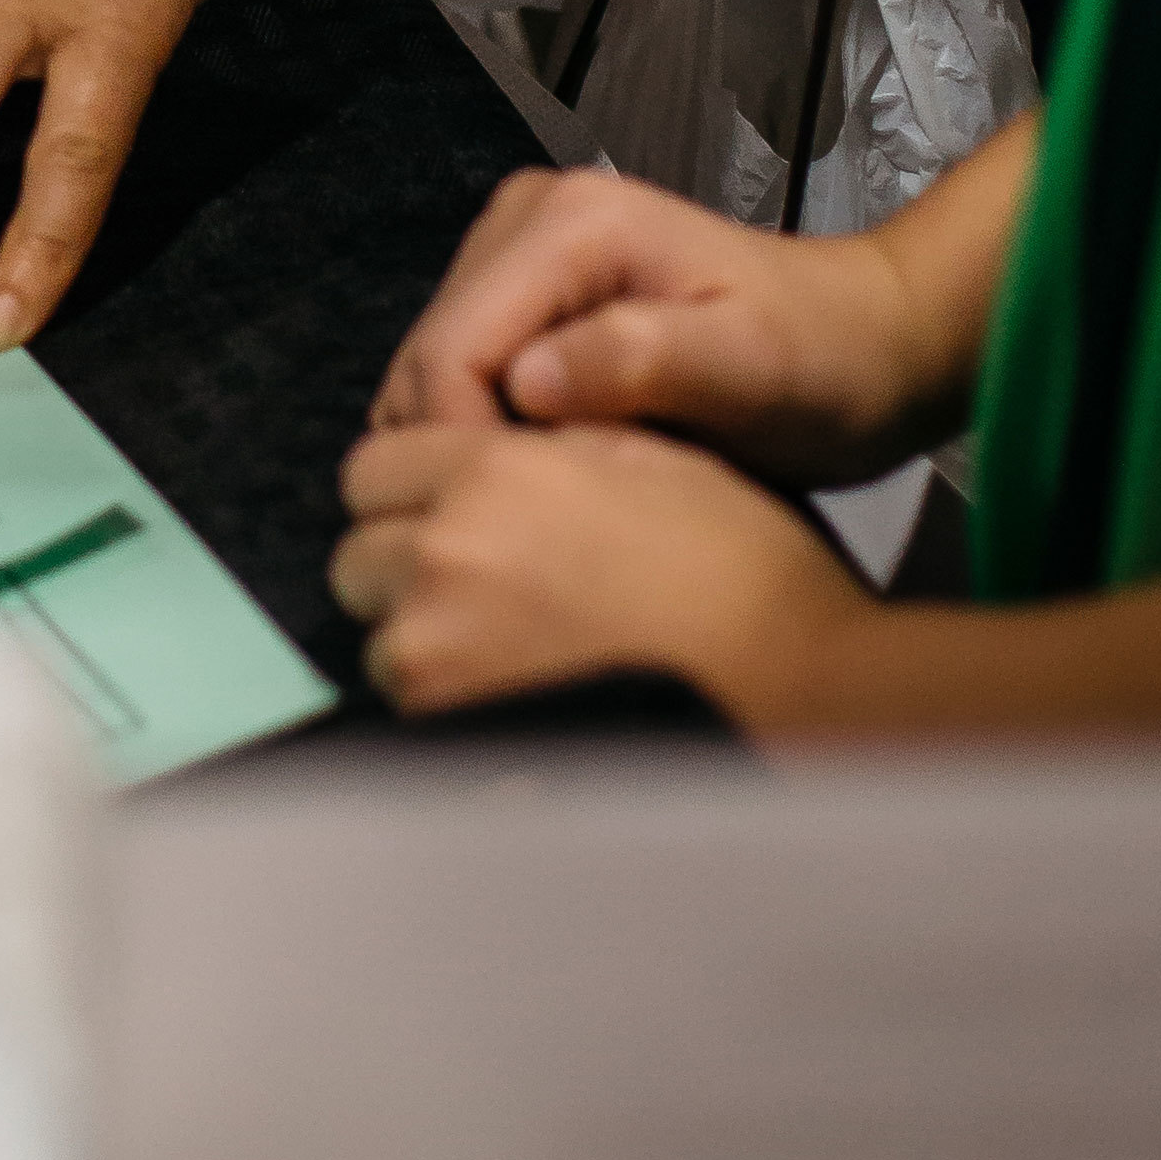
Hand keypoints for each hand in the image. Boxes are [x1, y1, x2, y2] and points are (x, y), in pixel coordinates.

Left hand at [332, 417, 866, 721]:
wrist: (801, 688)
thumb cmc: (744, 570)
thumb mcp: (653, 455)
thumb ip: (556, 438)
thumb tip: (510, 425)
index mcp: (493, 471)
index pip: (375, 466)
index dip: (410, 489)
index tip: (448, 513)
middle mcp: (449, 552)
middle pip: (359, 554)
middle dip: (402, 567)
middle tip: (475, 588)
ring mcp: (443, 651)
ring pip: (379, 640)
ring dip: (421, 642)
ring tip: (501, 654)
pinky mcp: (459, 733)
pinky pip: (412, 713)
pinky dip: (447, 706)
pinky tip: (515, 701)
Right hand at [368, 163, 960, 487]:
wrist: (869, 339)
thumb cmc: (824, 360)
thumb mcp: (752, 368)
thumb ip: (643, 363)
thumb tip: (526, 384)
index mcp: (569, 223)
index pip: (451, 348)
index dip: (460, 450)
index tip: (510, 537)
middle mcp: (526, 218)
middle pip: (431, 357)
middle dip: (459, 453)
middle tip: (528, 540)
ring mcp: (523, 251)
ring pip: (440, 371)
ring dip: (471, 448)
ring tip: (544, 517)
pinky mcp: (531, 290)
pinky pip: (471, 375)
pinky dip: (491, 435)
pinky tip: (551, 483)